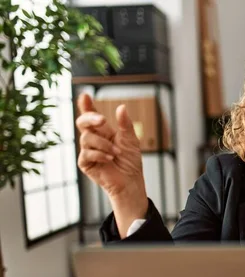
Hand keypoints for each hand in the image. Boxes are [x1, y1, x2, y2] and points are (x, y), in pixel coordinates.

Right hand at [76, 93, 147, 236]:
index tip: (85, 96)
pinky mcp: (85, 163)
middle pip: (82, 122)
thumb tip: (121, 107)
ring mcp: (87, 150)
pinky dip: (100, 154)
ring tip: (116, 153)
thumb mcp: (131, 140)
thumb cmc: (131, 161)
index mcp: (102, 131)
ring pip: (86, 138)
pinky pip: (87, 153)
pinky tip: (109, 158)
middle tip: (103, 120)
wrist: (130, 180)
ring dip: (104, 144)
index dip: (86, 106)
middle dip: (91, 118)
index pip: (91, 116)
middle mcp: (92, 139)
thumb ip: (125, 125)